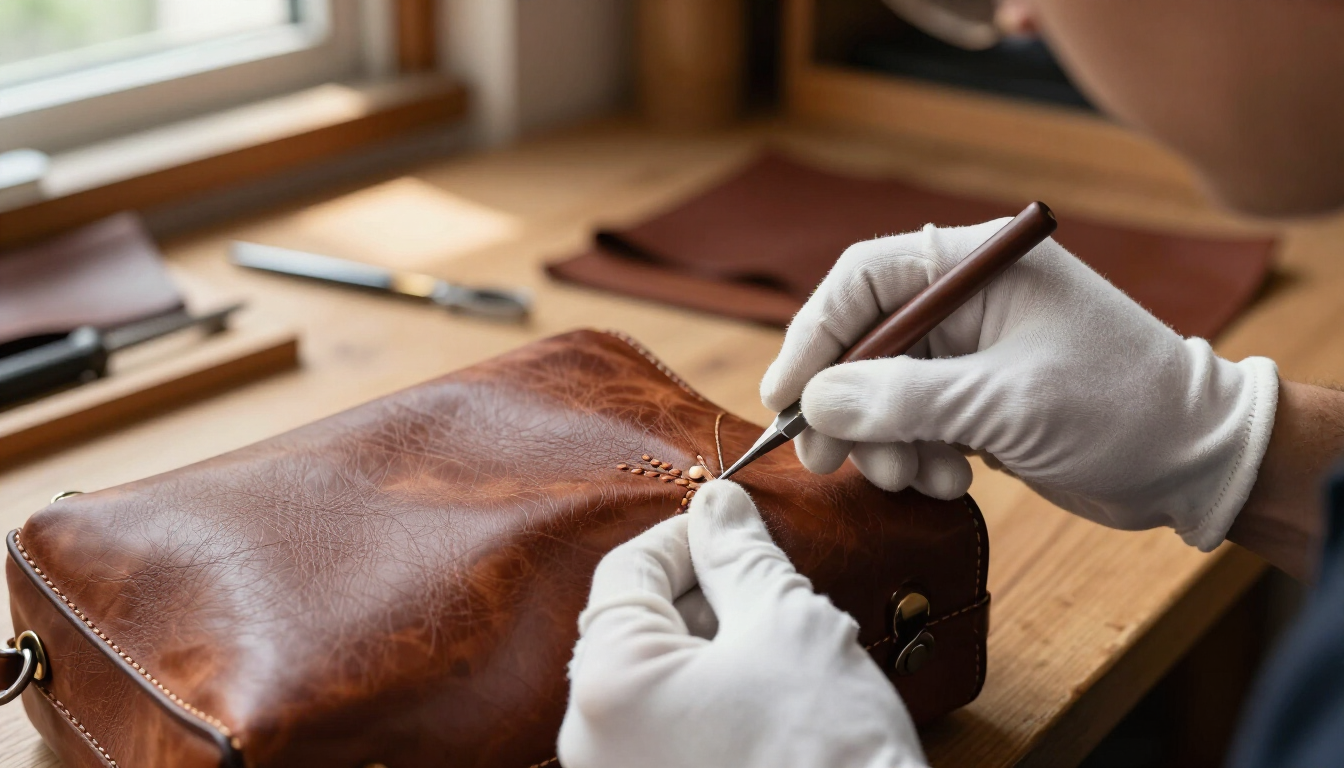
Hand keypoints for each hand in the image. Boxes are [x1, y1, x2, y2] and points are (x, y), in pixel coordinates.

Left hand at [558, 480, 927, 767]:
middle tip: (769, 591)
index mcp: (607, 686)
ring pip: (654, 683)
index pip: (627, 572)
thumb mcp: (788, 624)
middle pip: (634, 629)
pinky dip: (708, 702)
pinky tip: (769, 703)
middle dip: (702, 597)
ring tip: (780, 653)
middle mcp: (592, 744)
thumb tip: (716, 506)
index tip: (732, 526)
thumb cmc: (829, 753)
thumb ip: (739, 554)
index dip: (685, 536)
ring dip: (710, 650)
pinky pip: (667, 732)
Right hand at [760, 219, 1278, 550]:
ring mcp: (970, 351)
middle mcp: (966, 300)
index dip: (813, 336)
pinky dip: (915, 455)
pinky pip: (912, 423)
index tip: (785, 396)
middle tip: (829, 460)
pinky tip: (949, 480)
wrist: (1196, 461)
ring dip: (883, 441)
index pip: (863, 281)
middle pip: (862, 342)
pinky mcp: (975, 398)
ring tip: (912, 477)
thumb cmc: (1119, 407)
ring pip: (881, 391)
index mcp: (976, 266)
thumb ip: (903, 398)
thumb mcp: (1004, 401)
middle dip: (845, 405)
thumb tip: (816, 401)